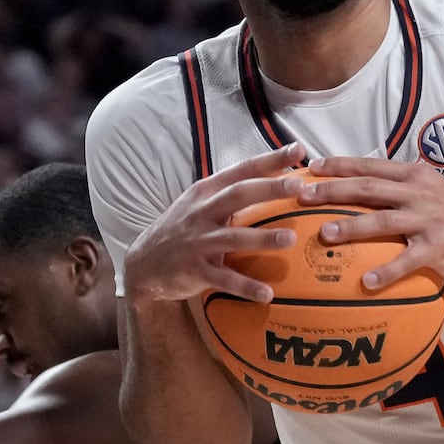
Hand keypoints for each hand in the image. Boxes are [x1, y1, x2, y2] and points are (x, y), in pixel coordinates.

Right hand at [122, 144, 305, 303]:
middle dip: (268, 189)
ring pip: (232, 238)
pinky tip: (267, 294)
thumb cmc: (183, 230)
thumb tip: (278, 180)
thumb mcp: (200, 204)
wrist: (143, 264)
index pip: (241, 170)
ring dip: (261, 238)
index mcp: (206, 192)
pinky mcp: (193, 270)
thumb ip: (231, 194)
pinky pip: (223, 278)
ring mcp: (197, 242)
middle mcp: (201, 212)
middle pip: (237, 195)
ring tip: (290, 238)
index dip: (269, 159)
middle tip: (299, 186)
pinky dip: (245, 286)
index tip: (298, 149)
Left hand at [300, 157, 443, 287]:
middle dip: (333, 191)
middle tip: (302, 196)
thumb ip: (398, 186)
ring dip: (352, 227)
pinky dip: (386, 272)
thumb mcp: (428, 190)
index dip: (339, 166)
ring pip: (383, 220)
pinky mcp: (438, 248)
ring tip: (325, 234)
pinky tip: (366, 283)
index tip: (310, 168)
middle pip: (369, 187)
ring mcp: (429, 220)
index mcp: (413, 176)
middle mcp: (419, 193)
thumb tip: (357, 185)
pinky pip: (408, 261)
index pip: (370, 166)